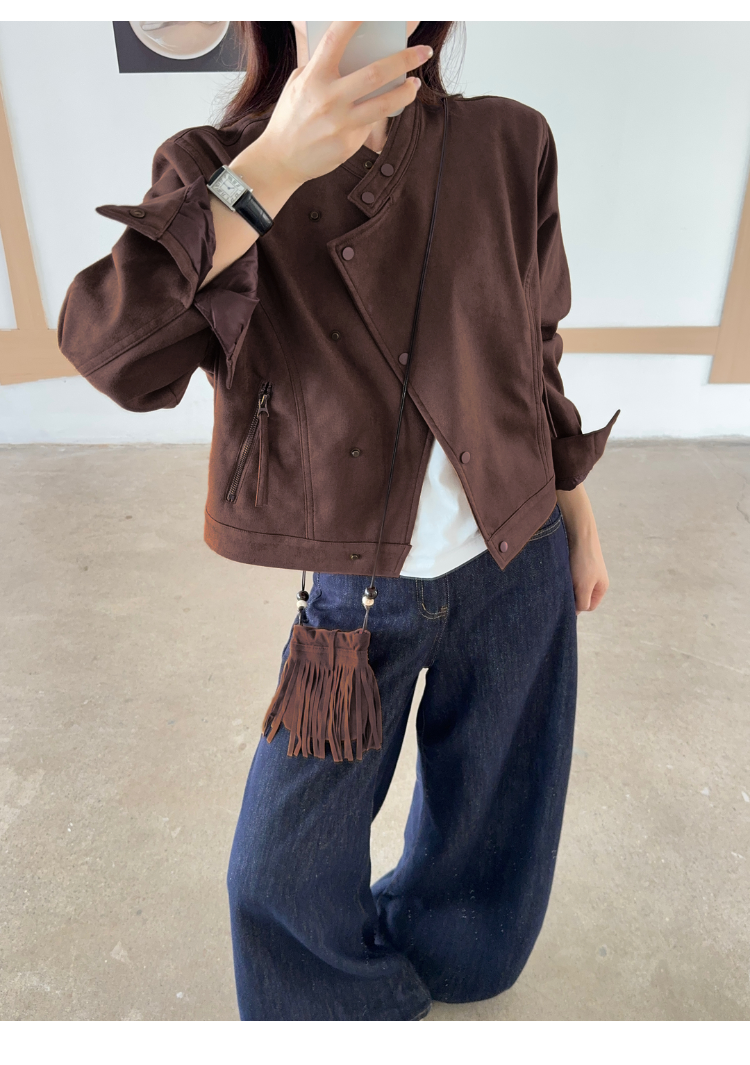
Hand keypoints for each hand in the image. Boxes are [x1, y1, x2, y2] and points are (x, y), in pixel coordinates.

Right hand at [239, 21, 431, 188]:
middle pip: (375, 73)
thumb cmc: (291, 116)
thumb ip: (321, 66)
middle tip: (424, 51)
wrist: (281, 159)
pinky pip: (370, 124)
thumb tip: (347, 48)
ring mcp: (339, 124)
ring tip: (415, 84)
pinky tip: (385, 109)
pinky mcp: (347, 144)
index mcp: (313, 77)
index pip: (336, 39)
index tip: (375, 10)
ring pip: (383, 104)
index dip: (354, 19)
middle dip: (405, 59)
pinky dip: (380, 115)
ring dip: (406, 92)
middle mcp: (328, 99)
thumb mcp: (299, 84)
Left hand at [555, 484, 608, 613]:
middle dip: (570, 594)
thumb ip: (582, 602)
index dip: (577, 605)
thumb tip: (576, 612)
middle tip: (561, 587)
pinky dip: (562, 574)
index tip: (567, 597)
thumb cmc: (583, 560)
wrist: (579, 531)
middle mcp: (595, 579)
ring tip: (560, 576)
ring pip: (571, 585)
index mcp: (601, 587)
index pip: (588, 606)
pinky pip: (567, 574)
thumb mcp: (583, 586)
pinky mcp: (575, 562)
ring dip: (564, 583)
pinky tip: (558, 569)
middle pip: (579, 596)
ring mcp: (585, 570)